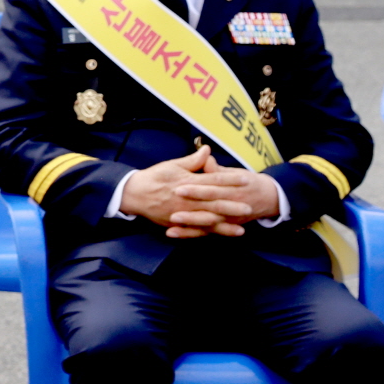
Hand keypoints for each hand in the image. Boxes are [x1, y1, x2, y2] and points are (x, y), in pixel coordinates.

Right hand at [116, 145, 278, 237]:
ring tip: (243, 225)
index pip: (213, 180)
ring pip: (207, 218)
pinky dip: (212, 233)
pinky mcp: (178, 223)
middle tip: (249, 206)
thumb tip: (208, 149)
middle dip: (232, 204)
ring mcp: (182, 212)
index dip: (230, 180)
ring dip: (225, 223)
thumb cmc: (154, 177)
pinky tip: (225, 234)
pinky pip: (198, 229)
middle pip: (213, 202)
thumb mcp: (172, 165)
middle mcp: (186, 198)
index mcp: (187, 181)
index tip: (245, 179)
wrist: (133, 194)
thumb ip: (193, 160)